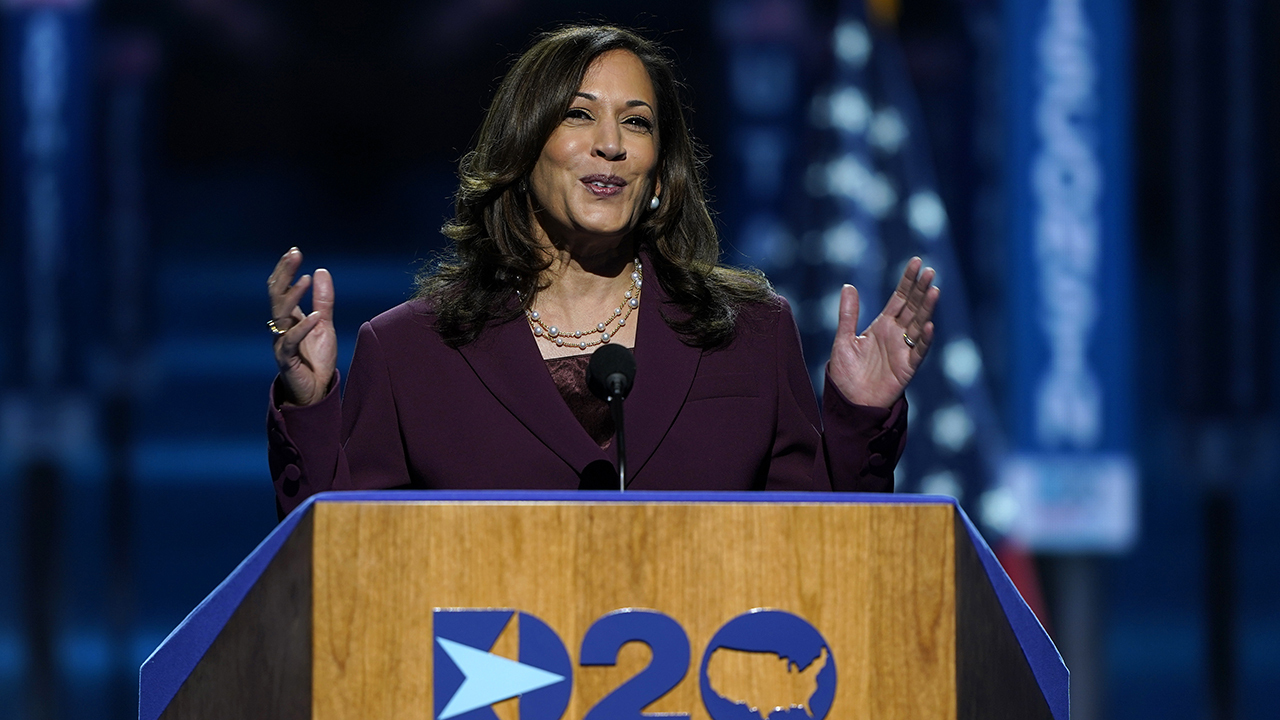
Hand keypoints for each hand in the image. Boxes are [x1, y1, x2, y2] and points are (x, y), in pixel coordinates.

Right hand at [268, 248, 336, 405]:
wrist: (316, 391)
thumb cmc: (316, 359)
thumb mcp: (325, 324)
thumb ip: (323, 300)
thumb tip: (321, 271)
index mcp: (288, 318)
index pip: (281, 288)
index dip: (286, 269)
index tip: (294, 251)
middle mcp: (280, 327)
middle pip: (276, 295)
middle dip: (284, 274)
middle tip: (294, 254)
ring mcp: (282, 342)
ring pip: (280, 314)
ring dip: (292, 296)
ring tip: (306, 279)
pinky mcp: (287, 359)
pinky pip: (291, 340)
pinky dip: (303, 327)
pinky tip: (316, 316)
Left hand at [828, 257, 938, 408]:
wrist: (850, 402)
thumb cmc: (846, 373)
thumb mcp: (843, 340)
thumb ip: (848, 314)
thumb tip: (848, 286)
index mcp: (882, 325)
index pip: (899, 298)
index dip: (908, 281)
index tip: (916, 262)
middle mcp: (896, 334)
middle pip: (912, 307)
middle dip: (921, 289)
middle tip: (930, 270)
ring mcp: (903, 350)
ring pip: (918, 324)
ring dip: (927, 308)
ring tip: (934, 290)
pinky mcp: (907, 367)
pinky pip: (918, 351)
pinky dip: (923, 339)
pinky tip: (928, 324)